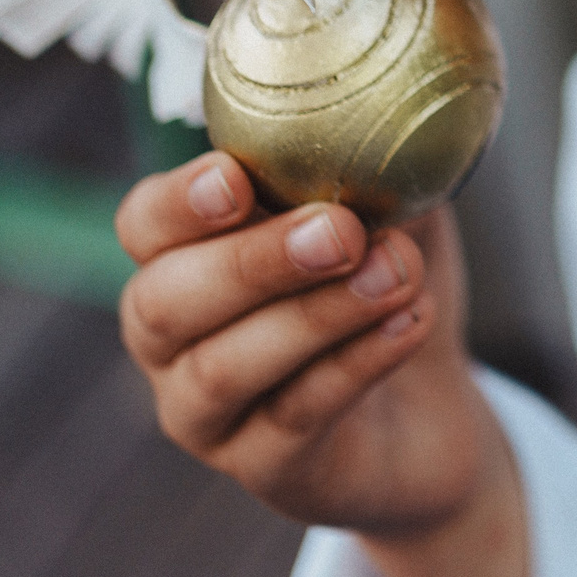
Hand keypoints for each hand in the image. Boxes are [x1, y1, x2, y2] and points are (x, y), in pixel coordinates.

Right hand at [116, 150, 486, 535]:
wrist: (433, 411)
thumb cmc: (387, 286)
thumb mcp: (390, 211)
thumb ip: (375, 163)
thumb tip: (392, 106)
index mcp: (184, 259)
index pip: (143, 226)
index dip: (177, 204)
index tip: (234, 178)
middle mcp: (173, 341)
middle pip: (165, 302)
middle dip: (252, 260)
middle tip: (338, 230)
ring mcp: (210, 415)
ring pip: (226, 367)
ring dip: (314, 314)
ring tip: (394, 275)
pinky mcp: (268, 471)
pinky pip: (296, 417)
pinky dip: (357, 363)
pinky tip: (411, 323)